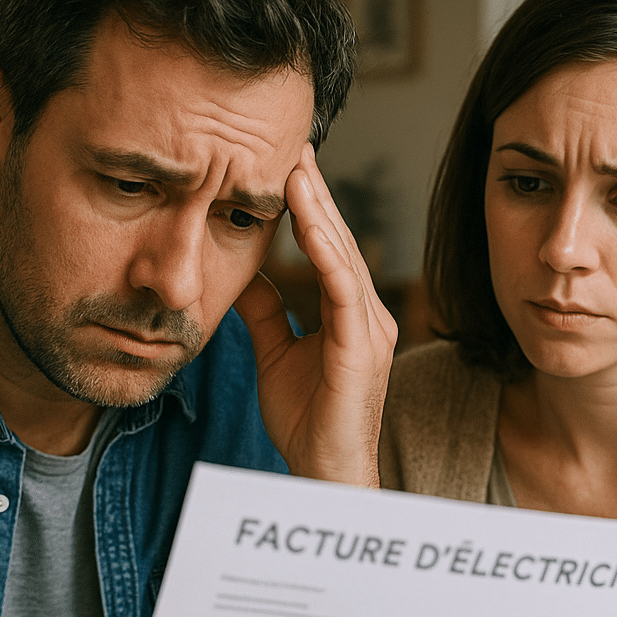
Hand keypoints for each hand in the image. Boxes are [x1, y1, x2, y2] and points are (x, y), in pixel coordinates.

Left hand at [234, 143, 396, 486]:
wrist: (323, 472)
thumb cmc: (308, 421)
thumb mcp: (276, 353)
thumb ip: (266, 312)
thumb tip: (245, 273)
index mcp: (350, 314)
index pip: (328, 248)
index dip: (309, 206)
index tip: (288, 164)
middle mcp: (368, 314)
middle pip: (340, 241)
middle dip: (316, 192)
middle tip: (295, 145)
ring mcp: (371, 329)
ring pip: (344, 256)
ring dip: (320, 211)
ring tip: (298, 168)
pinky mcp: (362, 348)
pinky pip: (343, 290)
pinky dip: (327, 252)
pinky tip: (309, 221)